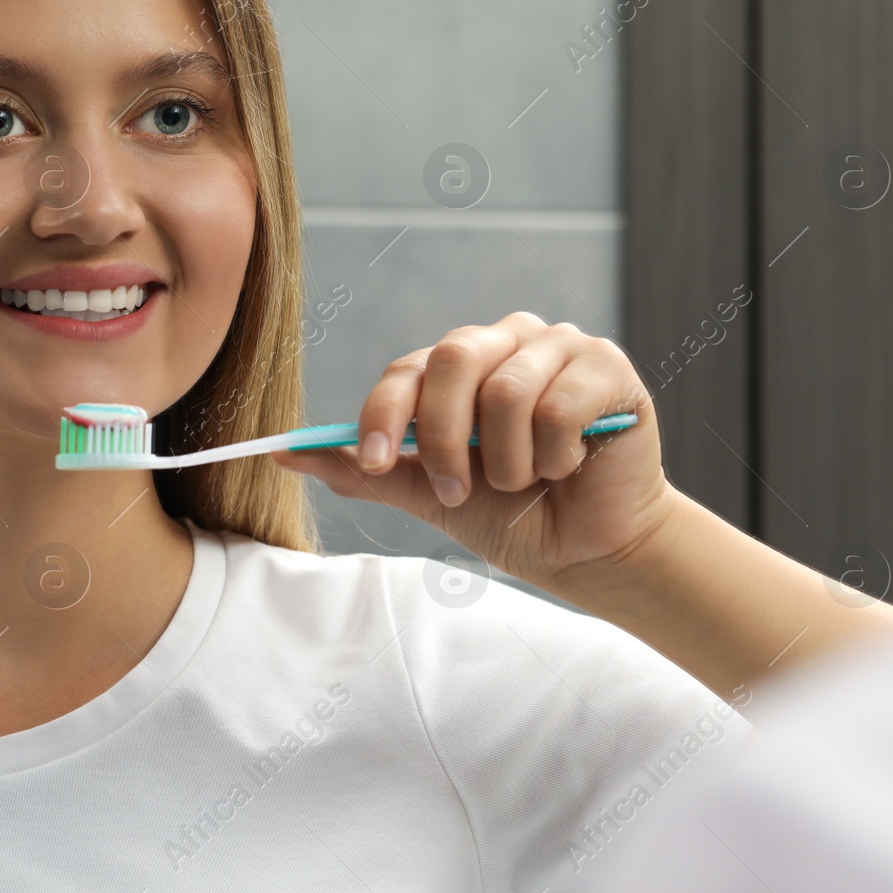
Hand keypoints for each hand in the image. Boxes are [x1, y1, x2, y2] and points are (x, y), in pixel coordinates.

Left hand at [271, 312, 681, 594]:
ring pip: (507, 390)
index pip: (408, 369)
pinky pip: (559, 407)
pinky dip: (555, 456)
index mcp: (461, 364)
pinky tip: (569, 468)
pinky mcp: (608, 368)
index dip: (384, 415)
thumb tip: (283, 453)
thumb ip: (364, 470)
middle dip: (444, 438)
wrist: (587, 553)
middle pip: (452, 359)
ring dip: (508, 461)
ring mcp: (561, 347)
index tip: (374, 465)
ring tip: (526, 481)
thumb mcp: (427, 494)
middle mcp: (508, 340)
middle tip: (456, 490)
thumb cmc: (512, 516)